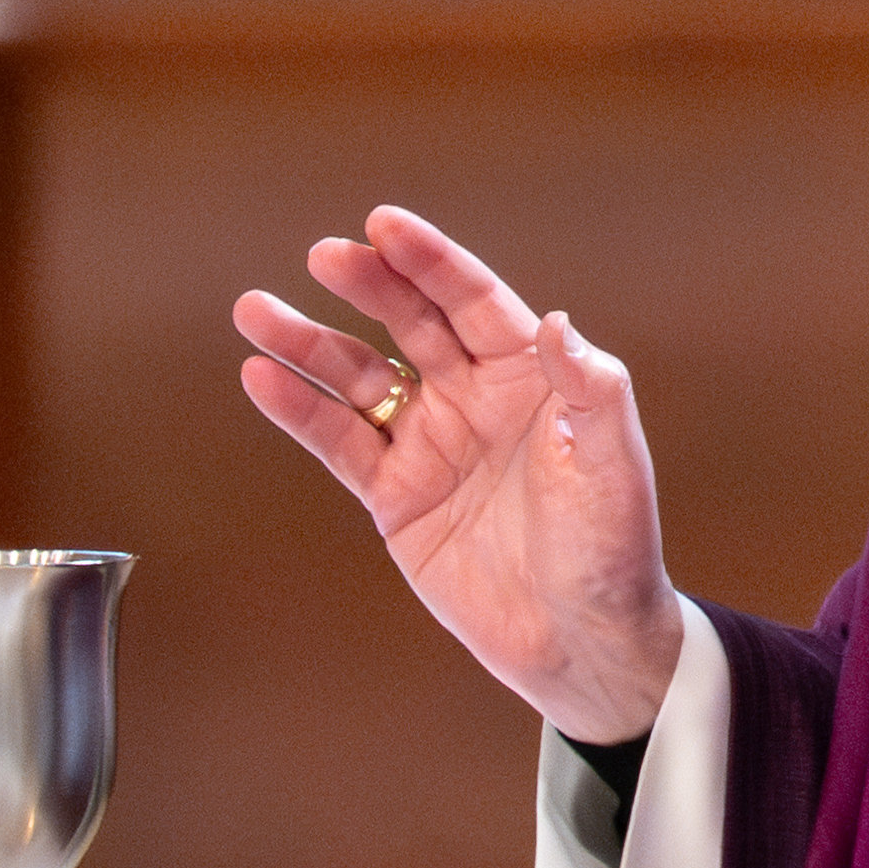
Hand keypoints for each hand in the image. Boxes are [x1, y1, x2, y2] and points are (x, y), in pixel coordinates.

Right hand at [235, 206, 681, 743]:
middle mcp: (476, 399)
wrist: (583, 642)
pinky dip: (300, 411)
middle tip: (324, 256)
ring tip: (256, 311)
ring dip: (310, 343)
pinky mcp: (397, 497)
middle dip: (368, 286)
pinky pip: (340, 443)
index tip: (385, 224)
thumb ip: (589, 392)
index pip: (473, 301)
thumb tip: (556, 322)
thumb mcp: (612, 466)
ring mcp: (431, 445)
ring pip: (360, 379)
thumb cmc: (612, 550)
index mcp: (530, 377)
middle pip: (410, 324)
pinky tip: (262, 378)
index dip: (431, 262)